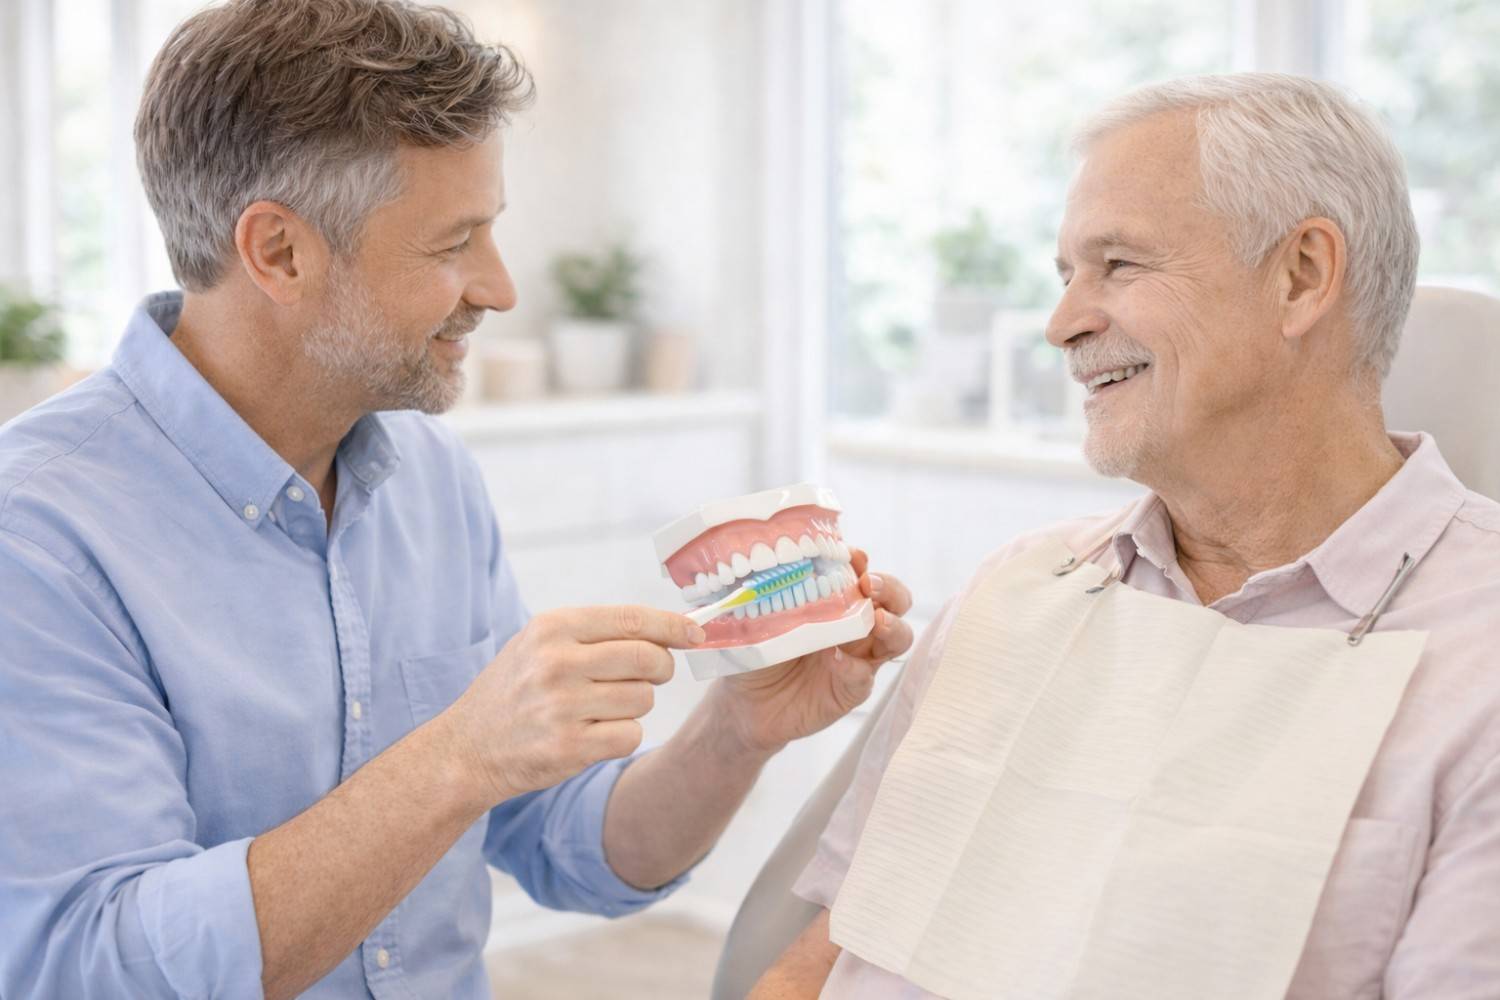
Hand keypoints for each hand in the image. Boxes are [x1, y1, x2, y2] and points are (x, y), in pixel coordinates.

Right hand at [439, 606, 702, 807]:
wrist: (466, 749)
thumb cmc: (515, 690)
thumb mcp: (539, 644)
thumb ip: (597, 633)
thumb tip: (670, 631)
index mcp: (552, 627)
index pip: (633, 620)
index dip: (673, 626)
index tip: (696, 633)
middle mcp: (557, 662)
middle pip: (648, 658)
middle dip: (661, 668)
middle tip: (652, 676)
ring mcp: (562, 706)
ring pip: (643, 699)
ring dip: (635, 706)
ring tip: (600, 708)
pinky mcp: (569, 747)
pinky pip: (630, 735)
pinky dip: (622, 735)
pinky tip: (593, 734)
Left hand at [713, 548, 913, 755]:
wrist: (747, 705)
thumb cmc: (757, 653)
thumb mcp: (759, 619)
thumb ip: (771, 597)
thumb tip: (772, 569)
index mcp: (838, 602)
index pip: (863, 573)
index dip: (862, 562)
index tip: (852, 555)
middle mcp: (856, 626)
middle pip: (897, 601)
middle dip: (891, 589)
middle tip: (870, 585)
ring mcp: (858, 658)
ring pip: (898, 638)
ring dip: (892, 626)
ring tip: (877, 621)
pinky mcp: (852, 690)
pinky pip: (864, 677)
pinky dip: (854, 668)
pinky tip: (835, 660)